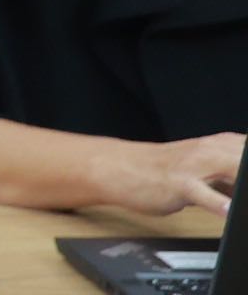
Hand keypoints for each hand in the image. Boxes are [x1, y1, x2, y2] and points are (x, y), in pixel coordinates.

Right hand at [98, 132, 241, 217]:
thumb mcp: (209, 171)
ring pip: (233, 172)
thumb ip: (235, 176)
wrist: (122, 167)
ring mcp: (194, 165)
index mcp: (223, 145)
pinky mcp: (178, 183)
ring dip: (246, 186)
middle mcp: (212, 150)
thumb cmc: (167, 172)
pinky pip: (203, 194)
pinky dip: (219, 203)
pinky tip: (231, 212)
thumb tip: (247, 186)